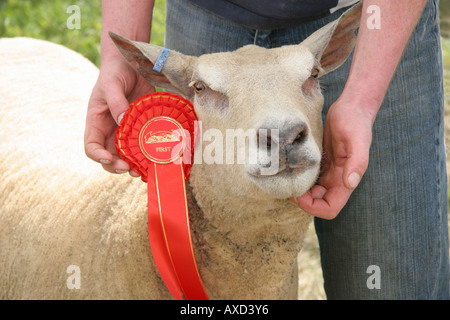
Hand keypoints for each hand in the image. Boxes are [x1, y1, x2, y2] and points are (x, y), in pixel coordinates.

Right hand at [84, 57, 154, 174]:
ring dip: (133, 165)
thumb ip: (116, 103)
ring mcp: (125, 131)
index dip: (98, 156)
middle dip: (117, 166)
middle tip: (130, 168)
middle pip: (108, 157)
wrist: (132, 63)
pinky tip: (155, 158)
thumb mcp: (112, 85)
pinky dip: (146, 154)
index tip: (109, 158)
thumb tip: (122, 122)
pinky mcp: (141, 128)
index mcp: (96, 122)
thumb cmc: (115, 72)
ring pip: (126, 155)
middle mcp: (109, 131)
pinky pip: (142, 145)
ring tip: (143, 169)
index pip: (91, 146)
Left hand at [293, 96, 374, 218]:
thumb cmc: (355, 121)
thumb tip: (350, 184)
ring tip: (286, 178)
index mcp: (346, 180)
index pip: (330, 208)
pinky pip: (309, 179)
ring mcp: (329, 173)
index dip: (313, 207)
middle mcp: (338, 180)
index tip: (299, 195)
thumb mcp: (357, 139)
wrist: (352, 107)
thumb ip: (357, 162)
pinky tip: (289, 169)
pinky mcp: (321, 164)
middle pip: (317, 204)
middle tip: (287, 185)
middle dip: (302, 201)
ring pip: (311, 193)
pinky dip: (298, 180)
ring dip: (299, 192)